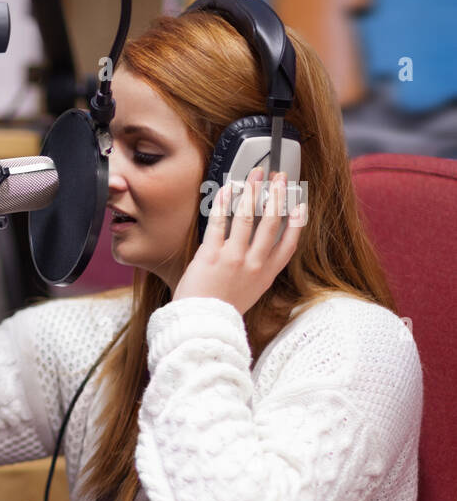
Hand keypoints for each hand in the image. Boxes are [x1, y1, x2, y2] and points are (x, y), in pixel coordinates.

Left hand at [174, 166, 306, 315]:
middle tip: (278, 178)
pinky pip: (219, 222)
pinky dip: (224, 203)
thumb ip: (257, 270)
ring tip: (254, 175)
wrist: (200, 325)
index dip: (297, 220)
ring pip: (247, 217)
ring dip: (252, 192)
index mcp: (266, 274)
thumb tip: (257, 250)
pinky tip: (228, 189)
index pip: (289, 243)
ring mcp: (233, 258)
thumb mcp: (250, 292)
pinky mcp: (211, 255)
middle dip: (277, 195)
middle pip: (271, 222)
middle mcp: (254, 264)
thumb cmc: (220, 309)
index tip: (300, 203)